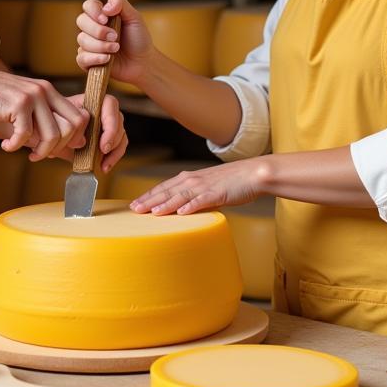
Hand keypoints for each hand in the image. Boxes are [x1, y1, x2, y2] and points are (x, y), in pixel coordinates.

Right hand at [0, 62, 88, 160]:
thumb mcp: (23, 106)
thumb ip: (46, 122)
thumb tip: (77, 143)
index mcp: (49, 91)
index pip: (80, 117)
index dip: (73, 138)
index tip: (54, 149)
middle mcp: (45, 91)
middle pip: (72, 127)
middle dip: (58, 148)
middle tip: (39, 154)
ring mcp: (33, 96)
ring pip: (53, 135)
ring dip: (41, 152)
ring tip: (27, 154)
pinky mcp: (18, 104)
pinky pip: (26, 135)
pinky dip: (16, 146)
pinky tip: (6, 145)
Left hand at [48, 92, 128, 171]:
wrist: (51, 134)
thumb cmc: (54, 124)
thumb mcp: (58, 123)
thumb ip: (69, 128)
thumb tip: (81, 141)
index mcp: (91, 101)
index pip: (110, 104)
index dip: (110, 124)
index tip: (103, 144)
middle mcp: (103, 110)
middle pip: (118, 121)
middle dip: (113, 139)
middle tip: (103, 152)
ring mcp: (108, 124)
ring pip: (121, 135)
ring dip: (115, 152)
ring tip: (103, 165)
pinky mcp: (109, 139)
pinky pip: (118, 147)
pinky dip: (113, 157)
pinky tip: (104, 167)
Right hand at [76, 0, 153, 88]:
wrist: (142, 62)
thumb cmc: (138, 39)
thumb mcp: (134, 18)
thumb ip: (120, 4)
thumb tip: (105, 7)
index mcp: (102, 15)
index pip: (88, 5)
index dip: (94, 11)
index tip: (105, 20)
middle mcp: (92, 28)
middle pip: (81, 21)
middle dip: (98, 30)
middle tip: (115, 37)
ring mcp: (88, 44)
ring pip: (82, 40)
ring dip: (100, 45)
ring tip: (116, 49)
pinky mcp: (87, 61)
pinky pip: (81, 58)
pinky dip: (95, 58)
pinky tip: (107, 59)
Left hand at [129, 159, 260, 215]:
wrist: (252, 174)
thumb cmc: (231, 182)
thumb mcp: (206, 187)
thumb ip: (193, 195)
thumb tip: (181, 208)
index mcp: (189, 179)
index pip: (164, 187)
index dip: (148, 195)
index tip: (135, 204)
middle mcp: (193, 181)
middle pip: (167, 191)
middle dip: (149, 200)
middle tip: (133, 209)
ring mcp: (204, 187)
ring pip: (180, 196)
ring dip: (164, 204)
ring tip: (151, 212)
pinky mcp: (217, 193)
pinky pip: (202, 201)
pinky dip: (191, 206)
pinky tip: (181, 213)